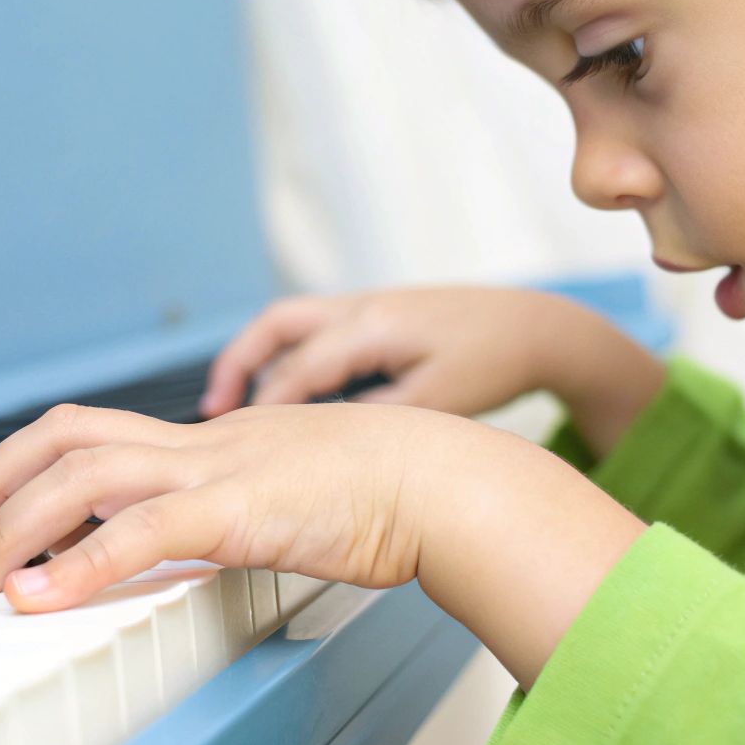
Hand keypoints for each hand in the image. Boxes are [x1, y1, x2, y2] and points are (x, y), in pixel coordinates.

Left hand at [0, 399, 645, 687]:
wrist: (448, 481)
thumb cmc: (386, 493)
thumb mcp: (292, 490)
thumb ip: (237, 507)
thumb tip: (195, 539)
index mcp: (210, 439)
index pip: (92, 428)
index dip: (24, 457)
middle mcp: (201, 442)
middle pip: (68, 434)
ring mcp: (218, 470)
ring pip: (86, 472)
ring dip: (16, 521)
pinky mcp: (241, 509)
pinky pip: (141, 530)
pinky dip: (77, 563)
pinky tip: (39, 597)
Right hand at [198, 289, 664, 460]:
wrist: (532, 325)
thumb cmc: (493, 359)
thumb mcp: (438, 402)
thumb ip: (381, 418)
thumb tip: (329, 437)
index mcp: (376, 326)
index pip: (301, 366)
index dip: (266, 406)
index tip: (240, 439)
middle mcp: (363, 306)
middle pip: (277, 325)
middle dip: (238, 364)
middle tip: (213, 409)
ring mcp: (366, 305)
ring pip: (289, 322)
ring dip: (257, 357)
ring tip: (232, 402)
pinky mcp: (374, 315)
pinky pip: (312, 330)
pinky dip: (286, 357)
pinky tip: (285, 394)